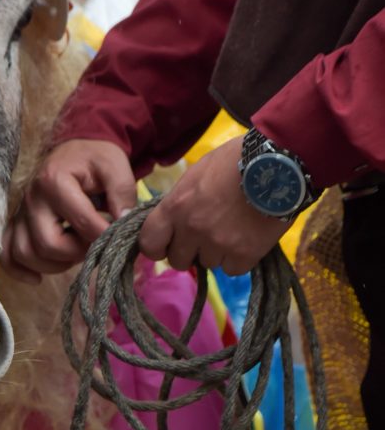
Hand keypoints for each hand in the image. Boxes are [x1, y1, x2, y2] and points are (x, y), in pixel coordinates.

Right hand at [2, 138, 136, 279]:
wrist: (74, 150)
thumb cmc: (95, 159)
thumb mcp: (115, 166)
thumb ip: (123, 193)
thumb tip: (122, 223)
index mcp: (55, 181)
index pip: (80, 221)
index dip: (103, 236)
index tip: (117, 236)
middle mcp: (31, 199)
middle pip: (48, 244)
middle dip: (77, 252)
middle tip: (94, 245)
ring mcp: (20, 213)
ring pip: (26, 253)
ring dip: (54, 263)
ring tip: (74, 253)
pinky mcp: (17, 224)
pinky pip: (8, 253)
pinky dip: (20, 270)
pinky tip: (37, 279)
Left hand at [139, 137, 289, 274]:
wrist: (280, 163)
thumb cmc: (236, 160)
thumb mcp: (198, 173)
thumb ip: (181, 201)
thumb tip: (174, 220)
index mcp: (176, 206)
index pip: (149, 242)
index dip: (157, 246)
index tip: (167, 244)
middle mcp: (192, 229)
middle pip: (178, 260)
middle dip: (189, 251)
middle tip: (205, 237)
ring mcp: (218, 244)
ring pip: (208, 264)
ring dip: (217, 253)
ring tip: (234, 230)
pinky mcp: (245, 255)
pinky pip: (233, 269)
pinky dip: (239, 259)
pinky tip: (248, 239)